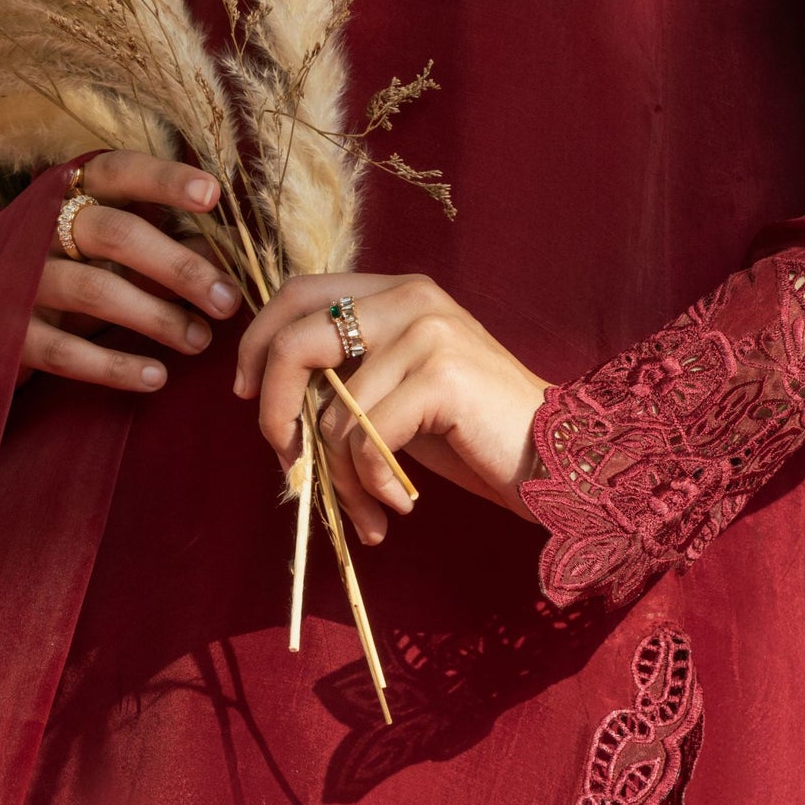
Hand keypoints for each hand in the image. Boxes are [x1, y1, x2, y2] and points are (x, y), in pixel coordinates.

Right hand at [23, 151, 237, 391]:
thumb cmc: (56, 269)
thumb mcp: (100, 251)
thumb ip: (158, 244)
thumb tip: (224, 251)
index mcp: (68, 195)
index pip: (118, 172)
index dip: (164, 179)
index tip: (213, 195)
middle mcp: (39, 229)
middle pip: (115, 234)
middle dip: (178, 267)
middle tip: (227, 300)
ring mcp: (18, 280)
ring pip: (94, 291)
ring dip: (156, 317)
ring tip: (199, 340)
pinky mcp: (6, 334)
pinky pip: (66, 351)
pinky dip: (115, 366)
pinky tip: (155, 377)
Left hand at [234, 273, 550, 546]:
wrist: (556, 460)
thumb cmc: (474, 435)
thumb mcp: (399, 393)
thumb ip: (346, 378)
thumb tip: (268, 405)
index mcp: (397, 292)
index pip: (298, 292)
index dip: (257, 342)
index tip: (247, 396)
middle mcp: (411, 298)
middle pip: (294, 341)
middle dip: (273, 412)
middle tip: (289, 464)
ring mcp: (427, 332)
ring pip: (330, 411)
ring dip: (337, 478)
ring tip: (367, 512)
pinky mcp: (440, 375)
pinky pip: (364, 439)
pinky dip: (371, 485)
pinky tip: (401, 505)